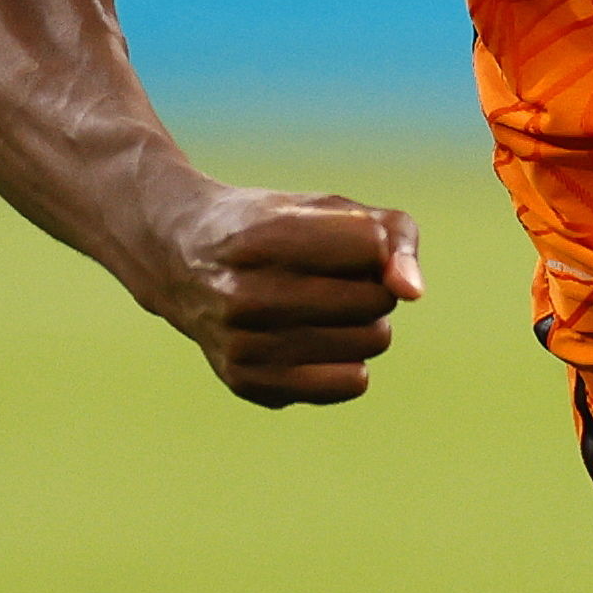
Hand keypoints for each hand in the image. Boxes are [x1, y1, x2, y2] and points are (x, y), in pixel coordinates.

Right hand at [131, 183, 423, 407]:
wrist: (181, 258)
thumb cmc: (273, 226)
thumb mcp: (332, 209)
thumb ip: (391, 236)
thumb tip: (412, 292)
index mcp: (265, 237)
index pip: (371, 248)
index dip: (371, 244)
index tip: (344, 240)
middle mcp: (246, 295)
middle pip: (376, 299)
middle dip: (370, 284)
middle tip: (332, 277)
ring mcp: (243, 345)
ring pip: (371, 342)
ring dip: (364, 322)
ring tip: (325, 307)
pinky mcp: (248, 383)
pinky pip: (351, 383)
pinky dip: (350, 361)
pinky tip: (316, 340)